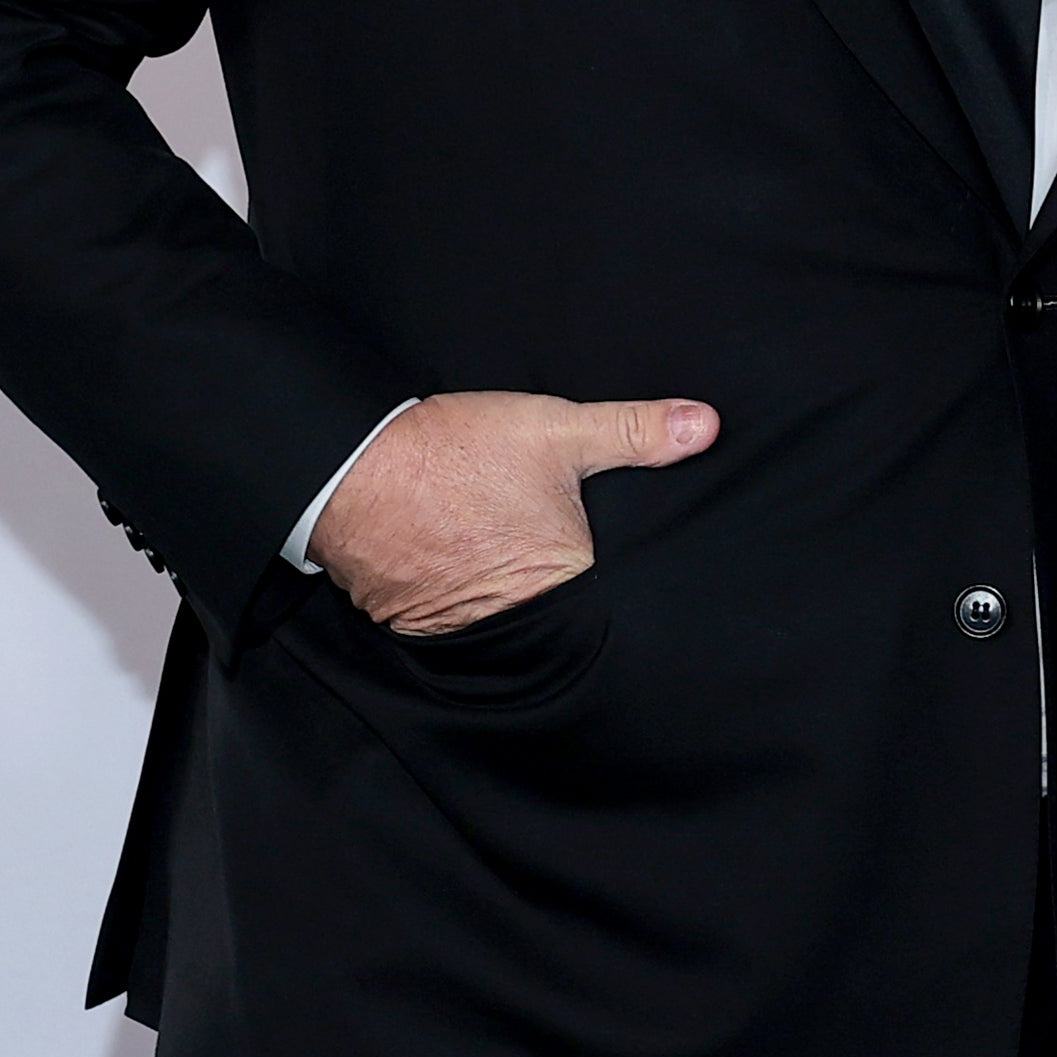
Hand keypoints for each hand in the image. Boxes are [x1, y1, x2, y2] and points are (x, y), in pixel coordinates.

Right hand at [308, 388, 716, 634]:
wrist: (350, 466)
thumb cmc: (458, 451)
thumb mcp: (558, 431)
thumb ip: (634, 433)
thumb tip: (706, 426)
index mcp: (561, 583)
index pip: (608, 599)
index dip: (611, 578)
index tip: (610, 563)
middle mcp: (512, 621)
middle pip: (554, 612)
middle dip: (556, 588)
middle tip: (546, 552)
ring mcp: (456, 630)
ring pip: (500, 617)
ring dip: (501, 593)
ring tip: (495, 552)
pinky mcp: (412, 622)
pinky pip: (451, 618)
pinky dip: (456, 594)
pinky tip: (456, 560)